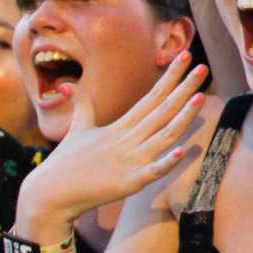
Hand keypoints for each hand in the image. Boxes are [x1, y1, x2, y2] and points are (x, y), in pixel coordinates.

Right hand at [13, 53, 208, 238]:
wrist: (48, 195)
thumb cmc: (65, 163)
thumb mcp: (77, 130)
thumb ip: (82, 106)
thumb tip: (69, 84)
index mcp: (120, 127)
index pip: (151, 97)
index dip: (170, 77)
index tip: (186, 58)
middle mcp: (128, 140)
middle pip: (162, 111)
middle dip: (184, 89)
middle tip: (204, 69)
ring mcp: (129, 161)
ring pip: (164, 136)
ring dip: (183, 118)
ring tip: (201, 97)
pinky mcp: (127, 184)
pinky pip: (151, 172)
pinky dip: (165, 162)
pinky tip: (180, 151)